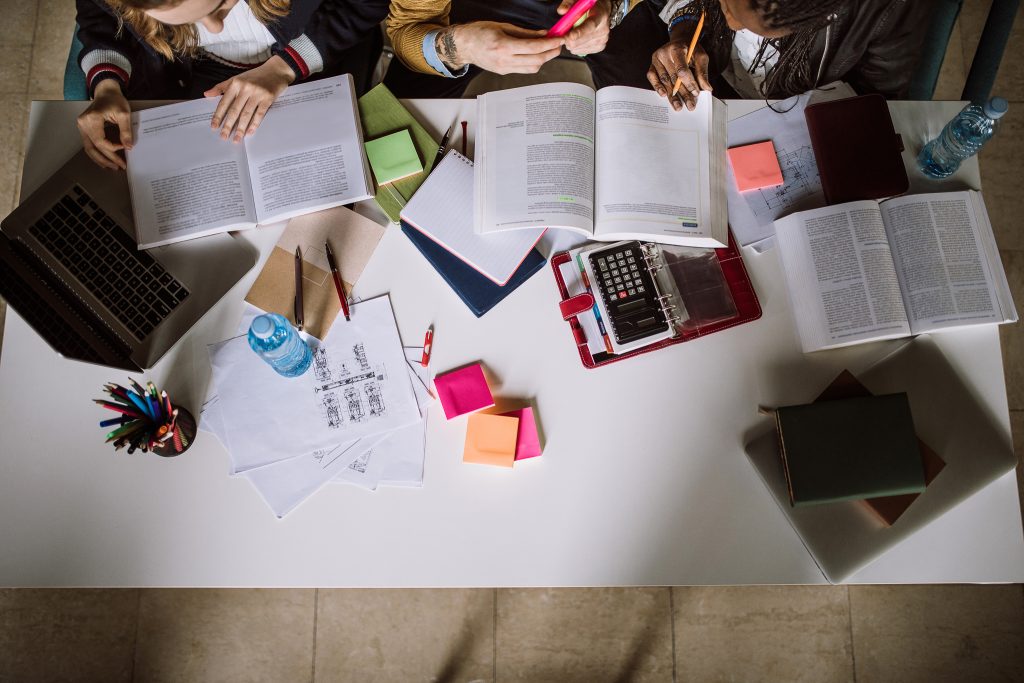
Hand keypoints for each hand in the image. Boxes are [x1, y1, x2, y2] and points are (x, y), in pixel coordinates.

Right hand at [76, 79, 131, 169]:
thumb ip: (126, 131)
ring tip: (113, 167)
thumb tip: (128, 147)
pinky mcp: (84, 128)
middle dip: (107, 159)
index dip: (113, 148)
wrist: (106, 92)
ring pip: (89, 148)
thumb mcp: (124, 114)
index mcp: (92, 119)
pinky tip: (105, 160)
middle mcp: (83, 123)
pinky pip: (89, 144)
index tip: (125, 149)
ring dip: (100, 159)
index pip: (100, 141)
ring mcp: (81, 126)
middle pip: (93, 147)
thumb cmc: (115, 100)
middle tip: (120, 167)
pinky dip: (97, 153)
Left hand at [204, 55, 295, 141]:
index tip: (214, 127)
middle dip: (228, 125)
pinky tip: (250, 132)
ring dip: (241, 128)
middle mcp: (245, 88)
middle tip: (224, 137)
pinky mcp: (268, 98)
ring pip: (246, 114)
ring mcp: (257, 93)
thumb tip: (206, 95)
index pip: (224, 102)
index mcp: (235, 83)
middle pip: (235, 110)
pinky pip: (259, 114)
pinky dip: (254, 124)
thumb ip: (221, 87)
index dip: (218, 115)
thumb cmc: (255, 76)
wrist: (276, 70)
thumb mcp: (236, 78)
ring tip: (237, 139)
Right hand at [438, 22, 563, 73]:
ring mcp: (504, 69)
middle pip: (536, 61)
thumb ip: (525, 32)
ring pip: (532, 68)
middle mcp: (504, 60)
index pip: (533, 47)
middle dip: (551, 53)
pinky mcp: (504, 72)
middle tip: (559, 45)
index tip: (560, 39)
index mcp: (503, 46)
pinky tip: (537, 54)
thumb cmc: (479, 32)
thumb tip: (544, 34)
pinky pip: (524, 70)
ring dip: (544, 59)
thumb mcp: (503, 26)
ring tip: (550, 49)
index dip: (550, 44)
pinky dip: (534, 62)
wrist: (463, 46)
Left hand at [558, 0, 610, 55]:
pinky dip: (575, 47)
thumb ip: (569, 3)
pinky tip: (576, 40)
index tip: (569, 36)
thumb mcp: (580, 0)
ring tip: (570, 34)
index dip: (579, 32)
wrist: (603, 11)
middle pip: (583, 40)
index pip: (590, 26)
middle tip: (563, 34)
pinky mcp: (599, 47)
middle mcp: (603, 29)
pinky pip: (582, 51)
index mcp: (600, 15)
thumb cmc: (590, 5)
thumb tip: (562, 11)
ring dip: (571, 43)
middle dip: (569, 39)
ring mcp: (602, 40)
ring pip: (580, 47)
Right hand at [647, 29, 711, 110]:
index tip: (696, 93)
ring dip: (672, 95)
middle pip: (673, 78)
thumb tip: (707, 88)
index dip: (689, 83)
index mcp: (677, 49)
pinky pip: (652, 77)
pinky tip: (663, 95)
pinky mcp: (652, 64)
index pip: (682, 70)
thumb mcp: (701, 56)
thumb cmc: (691, 49)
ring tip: (678, 106)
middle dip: (683, 93)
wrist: (680, 40)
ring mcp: (657, 59)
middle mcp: (664, 53)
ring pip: (664, 80)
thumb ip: (703, 72)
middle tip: (689, 105)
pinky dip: (657, 87)